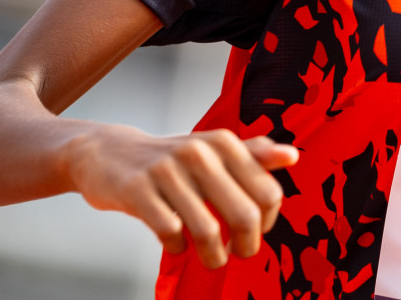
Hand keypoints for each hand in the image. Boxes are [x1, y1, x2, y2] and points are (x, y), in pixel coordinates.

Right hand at [64, 124, 299, 267]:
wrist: (107, 152)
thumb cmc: (170, 160)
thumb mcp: (212, 151)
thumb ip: (253, 155)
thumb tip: (293, 156)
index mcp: (224, 142)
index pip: (268, 192)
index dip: (266, 222)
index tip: (254, 232)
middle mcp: (199, 152)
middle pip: (244, 214)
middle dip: (246, 245)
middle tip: (237, 254)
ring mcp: (167, 170)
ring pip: (206, 230)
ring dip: (213, 255)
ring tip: (212, 258)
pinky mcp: (138, 190)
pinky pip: (170, 233)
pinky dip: (178, 248)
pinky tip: (177, 245)